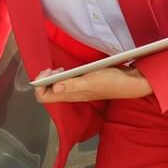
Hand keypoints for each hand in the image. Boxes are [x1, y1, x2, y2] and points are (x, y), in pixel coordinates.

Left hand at [34, 66, 151, 103]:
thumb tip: (54, 87)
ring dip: (51, 78)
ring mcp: (76, 91)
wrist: (128, 83)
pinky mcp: (81, 86)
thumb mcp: (91, 81)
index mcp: (70, 95)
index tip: (46, 73)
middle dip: (43, 81)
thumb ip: (73, 85)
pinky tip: (66, 70)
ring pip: (55, 88)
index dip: (39, 85)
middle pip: (47, 93)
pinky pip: (64, 84)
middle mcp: (71, 95)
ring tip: (57, 69)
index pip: (44, 97)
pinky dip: (60, 77)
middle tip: (51, 69)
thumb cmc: (111, 82)